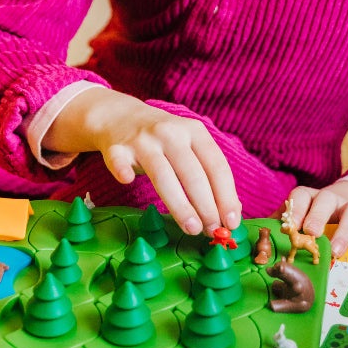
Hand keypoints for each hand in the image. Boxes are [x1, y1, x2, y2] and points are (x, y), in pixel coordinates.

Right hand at [48, 89, 241, 237]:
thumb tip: (231, 211)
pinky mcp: (116, 148)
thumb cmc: (164, 140)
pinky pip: (119, 161)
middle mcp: (171, 133)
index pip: (216, 165)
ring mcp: (143, 140)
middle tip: (211, 231)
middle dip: (206, 206)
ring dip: (179, 204)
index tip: (232, 222)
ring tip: (191, 228)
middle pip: (192, 173)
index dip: (226, 195)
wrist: (121, 116)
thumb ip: (208, 172)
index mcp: (194, 131)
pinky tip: (127, 181)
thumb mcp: (190, 146)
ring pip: (162, 174)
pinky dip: (123, 170)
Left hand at [285, 179, 347, 257]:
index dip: (295, 209)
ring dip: (344, 229)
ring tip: (336, 250)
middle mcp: (331, 199)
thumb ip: (283, 226)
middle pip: (325, 200)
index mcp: (310, 198)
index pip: (301, 195)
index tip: (289, 225)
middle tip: (311, 233)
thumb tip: (259, 243)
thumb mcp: (302, 216)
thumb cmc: (320, 214)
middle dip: (317, 216)